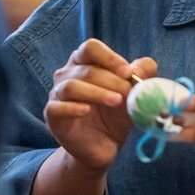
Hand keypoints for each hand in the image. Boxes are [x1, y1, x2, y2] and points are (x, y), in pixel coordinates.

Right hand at [44, 39, 156, 171]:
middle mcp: (68, 74)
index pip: (91, 48)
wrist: (103, 146)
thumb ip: (142, 74)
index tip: (128, 72)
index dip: (110, 58)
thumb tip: (139, 69)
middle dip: (110, 80)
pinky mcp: (52, 116)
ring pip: (71, 86)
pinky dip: (72, 108)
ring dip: (96, 92)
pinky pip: (56, 107)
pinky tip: (87, 111)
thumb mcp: (135, 93)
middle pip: (85, 69)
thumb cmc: (117, 114)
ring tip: (116, 102)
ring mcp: (57, 94)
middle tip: (127, 92)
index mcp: (86, 62)